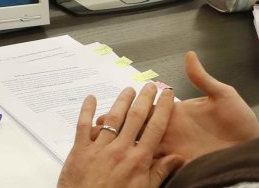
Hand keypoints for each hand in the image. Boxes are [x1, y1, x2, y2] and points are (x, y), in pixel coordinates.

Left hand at [58, 84, 182, 187]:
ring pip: (113, 118)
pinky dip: (87, 110)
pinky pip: (83, 125)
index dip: (163, 108)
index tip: (167, 94)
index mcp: (138, 160)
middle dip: (144, 98)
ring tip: (128, 89)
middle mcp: (120, 150)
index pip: (155, 127)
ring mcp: (99, 148)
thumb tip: (178, 158)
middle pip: (135, 117)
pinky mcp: (80, 150)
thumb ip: (159, 172)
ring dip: (121, 101)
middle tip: (149, 85)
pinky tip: (91, 98)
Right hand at [92, 52, 258, 163]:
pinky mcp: (180, 163)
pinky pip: (158, 165)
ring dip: (126, 146)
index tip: (111, 105)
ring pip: (143, 147)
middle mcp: (171, 130)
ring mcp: (174, 148)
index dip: (128, 107)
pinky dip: (142, 164)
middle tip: (98, 125)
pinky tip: (127, 162)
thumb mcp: (222, 95)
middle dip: (119, 128)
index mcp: (176, 112)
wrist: (251, 146)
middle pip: (138, 129)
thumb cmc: (240, 121)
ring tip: (106, 145)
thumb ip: (202, 78)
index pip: (146, 108)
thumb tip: (190, 55)